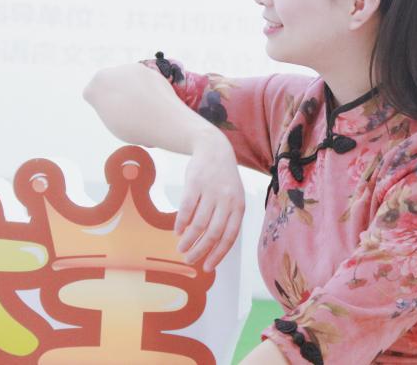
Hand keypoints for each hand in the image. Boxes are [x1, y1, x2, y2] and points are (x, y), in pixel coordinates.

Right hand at [175, 135, 245, 271]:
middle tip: (189, 260)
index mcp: (239, 206)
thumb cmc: (223, 180)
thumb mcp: (233, 197)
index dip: (218, 254)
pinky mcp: (195, 184)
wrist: (214, 149)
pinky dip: (181, 223)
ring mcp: (211, 191)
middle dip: (200, 251)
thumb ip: (227, 218)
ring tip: (181, 248)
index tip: (207, 268)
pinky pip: (187, 209)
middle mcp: (227, 200)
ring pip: (199, 224)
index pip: (230, 236)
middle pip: (213, 233)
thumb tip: (215, 248)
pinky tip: (177, 232)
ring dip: (189, 240)